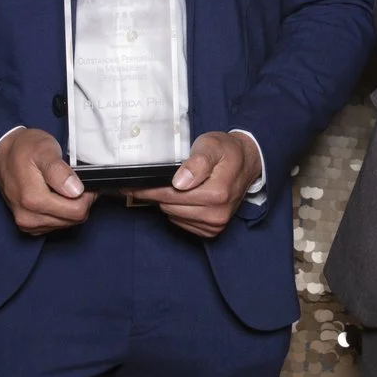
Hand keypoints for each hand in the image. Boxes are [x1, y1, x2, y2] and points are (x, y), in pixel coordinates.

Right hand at [0, 126, 95, 234]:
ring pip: (67, 224)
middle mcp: (28, 216)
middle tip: (75, 181)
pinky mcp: (28, 227)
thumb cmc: (24, 149)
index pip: (77, 210)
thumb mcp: (44, 150)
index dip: (87, 195)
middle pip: (73, 219)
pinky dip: (60, 212)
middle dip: (80, 201)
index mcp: (33, 199)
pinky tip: (55, 196)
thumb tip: (76, 190)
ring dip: (70, 207)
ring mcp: (27, 224)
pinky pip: (56, 225)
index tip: (84, 181)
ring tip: (63, 186)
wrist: (4, 155)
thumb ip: (59, 171)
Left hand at [133, 130, 259, 237]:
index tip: (129, 186)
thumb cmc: (226, 151)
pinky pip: (181, 223)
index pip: (170, 195)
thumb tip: (179, 182)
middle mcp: (217, 214)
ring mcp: (215, 225)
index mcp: (217, 194)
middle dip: (158, 194)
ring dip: (168, 202)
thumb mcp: (212, 146)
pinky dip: (177, 210)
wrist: (247, 163)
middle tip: (152, 181)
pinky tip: (183, 197)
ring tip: (173, 186)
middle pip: (169, 207)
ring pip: (173, 216)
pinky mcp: (212, 231)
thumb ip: (198, 162)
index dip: (148, 190)